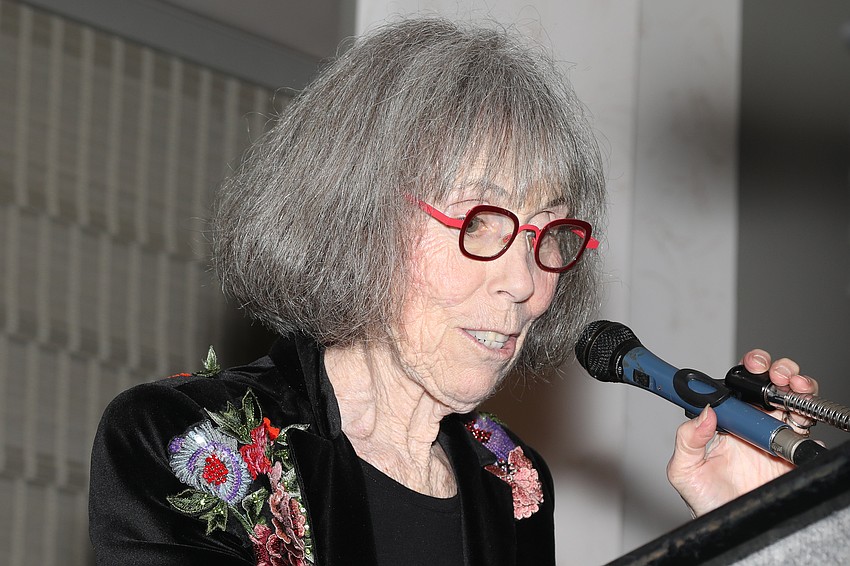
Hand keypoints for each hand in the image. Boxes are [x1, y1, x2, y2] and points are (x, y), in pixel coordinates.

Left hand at [666, 350, 818, 516]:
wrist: (728, 531)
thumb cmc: (705, 501)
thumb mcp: (684, 471)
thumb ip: (686, 439)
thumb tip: (704, 412)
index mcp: (725, 422)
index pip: (737, 386)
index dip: (748, 370)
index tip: (754, 366)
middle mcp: (752, 426)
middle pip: (770, 386)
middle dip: (779, 371)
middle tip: (779, 374)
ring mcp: (775, 439)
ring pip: (793, 402)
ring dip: (799, 388)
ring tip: (797, 389)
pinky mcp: (794, 457)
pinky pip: (809, 436)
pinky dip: (811, 426)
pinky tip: (802, 428)